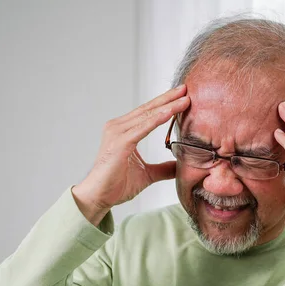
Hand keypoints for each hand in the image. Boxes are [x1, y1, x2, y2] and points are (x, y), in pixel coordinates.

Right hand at [72, 85, 189, 222]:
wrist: (98, 197)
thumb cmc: (117, 185)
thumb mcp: (147, 175)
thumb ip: (163, 168)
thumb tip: (180, 167)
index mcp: (124, 132)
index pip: (148, 113)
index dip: (165, 103)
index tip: (182, 96)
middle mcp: (118, 127)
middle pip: (148, 109)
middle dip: (168, 98)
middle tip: (186, 88)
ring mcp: (117, 133)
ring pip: (147, 115)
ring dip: (167, 105)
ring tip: (184, 97)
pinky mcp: (119, 142)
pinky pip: (142, 127)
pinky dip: (157, 118)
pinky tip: (170, 111)